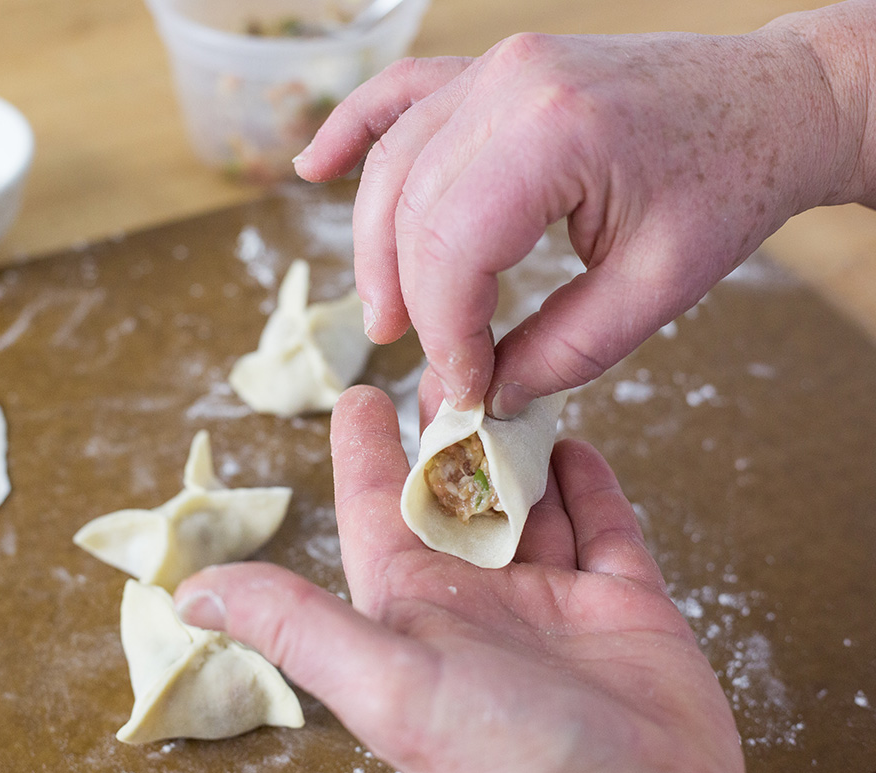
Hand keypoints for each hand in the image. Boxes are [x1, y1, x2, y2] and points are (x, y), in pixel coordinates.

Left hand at [175, 386, 744, 772]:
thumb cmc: (501, 761)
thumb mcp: (384, 682)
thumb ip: (295, 626)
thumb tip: (189, 594)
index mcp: (414, 606)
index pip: (377, 508)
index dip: (364, 452)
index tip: (357, 395)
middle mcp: (479, 597)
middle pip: (457, 490)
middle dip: (451, 428)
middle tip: (452, 362)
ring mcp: (554, 599)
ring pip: (531, 498)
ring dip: (520, 442)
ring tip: (515, 380)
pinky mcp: (625, 607)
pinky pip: (604, 526)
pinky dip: (590, 482)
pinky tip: (577, 441)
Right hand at [293, 14, 871, 415]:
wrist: (772, 101)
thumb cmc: (730, 183)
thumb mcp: (659, 287)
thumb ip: (564, 348)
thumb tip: (488, 393)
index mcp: (555, 132)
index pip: (452, 250)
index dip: (446, 333)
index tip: (464, 387)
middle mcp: (509, 84)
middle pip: (410, 209)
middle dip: (408, 299)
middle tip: (425, 363)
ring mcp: (496, 66)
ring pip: (393, 163)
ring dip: (375, 244)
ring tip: (384, 313)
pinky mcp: (495, 69)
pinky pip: (401, 95)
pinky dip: (354, 132)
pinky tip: (312, 166)